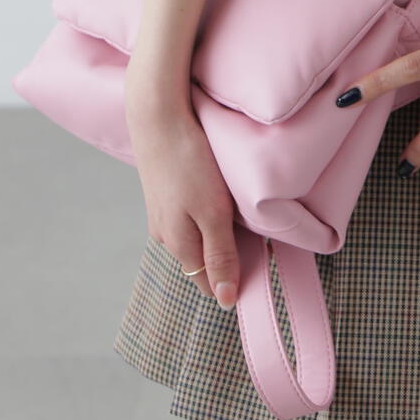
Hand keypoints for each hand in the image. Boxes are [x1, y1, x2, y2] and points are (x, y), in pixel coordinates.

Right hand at [125, 98, 240, 310]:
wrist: (158, 117)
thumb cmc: (189, 163)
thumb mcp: (212, 212)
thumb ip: (220, 255)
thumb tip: (226, 301)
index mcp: (179, 244)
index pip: (208, 282)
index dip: (233, 280)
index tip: (261, 267)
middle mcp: (166, 235)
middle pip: (202, 260)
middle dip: (228, 256)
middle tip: (259, 237)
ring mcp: (161, 213)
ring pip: (195, 236)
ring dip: (217, 233)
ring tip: (241, 215)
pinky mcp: (163, 193)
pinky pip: (189, 216)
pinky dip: (206, 213)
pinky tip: (219, 196)